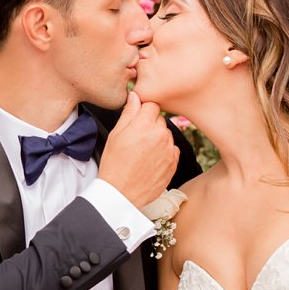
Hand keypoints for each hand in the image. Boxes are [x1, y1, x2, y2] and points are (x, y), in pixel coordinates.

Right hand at [98, 92, 179, 208]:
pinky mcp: (174, 162)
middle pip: (160, 119)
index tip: (137, 121)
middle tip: (137, 139)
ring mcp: (169, 149)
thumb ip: (128, 113)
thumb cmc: (114, 163)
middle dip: (151, 125)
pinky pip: (172, 149)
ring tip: (142, 153)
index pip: (152, 104)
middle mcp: (160, 134)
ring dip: (158, 139)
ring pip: (166, 134)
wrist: (121, 193)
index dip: (143, 111)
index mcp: (144, 124)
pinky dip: (164, 152)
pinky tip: (151, 161)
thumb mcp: (115, 135)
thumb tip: (135, 96)